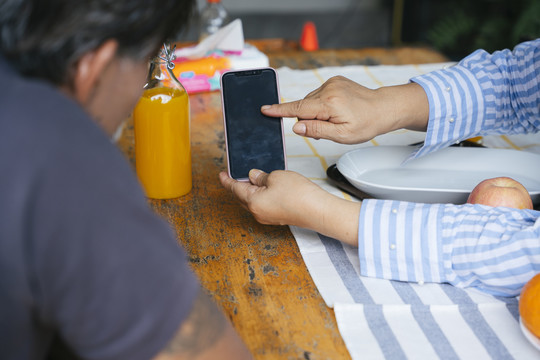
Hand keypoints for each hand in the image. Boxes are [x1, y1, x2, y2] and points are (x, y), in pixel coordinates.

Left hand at [219, 169, 359, 245]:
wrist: (317, 210)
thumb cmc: (298, 195)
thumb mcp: (276, 177)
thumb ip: (260, 176)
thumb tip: (253, 176)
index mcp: (252, 202)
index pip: (234, 188)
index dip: (227, 180)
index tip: (221, 174)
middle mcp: (257, 212)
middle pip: (240, 197)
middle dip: (236, 185)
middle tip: (233, 174)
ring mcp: (267, 217)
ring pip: (251, 201)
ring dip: (248, 190)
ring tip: (249, 178)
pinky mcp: (276, 217)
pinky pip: (261, 205)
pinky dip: (258, 196)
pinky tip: (263, 188)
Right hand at [261, 76, 428, 143]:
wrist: (383, 108)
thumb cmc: (366, 124)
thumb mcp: (342, 135)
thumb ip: (317, 130)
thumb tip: (296, 126)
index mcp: (330, 103)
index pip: (298, 108)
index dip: (280, 110)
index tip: (265, 109)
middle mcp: (328, 89)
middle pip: (304, 107)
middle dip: (309, 119)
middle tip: (328, 128)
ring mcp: (331, 83)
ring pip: (310, 102)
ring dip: (316, 112)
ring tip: (334, 119)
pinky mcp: (334, 80)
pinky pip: (318, 95)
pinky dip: (321, 104)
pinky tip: (335, 110)